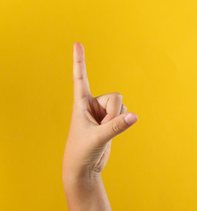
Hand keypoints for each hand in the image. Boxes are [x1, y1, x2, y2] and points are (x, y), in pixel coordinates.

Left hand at [62, 43, 137, 180]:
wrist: (83, 167)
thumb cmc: (81, 152)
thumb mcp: (98, 138)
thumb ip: (116, 126)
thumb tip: (134, 116)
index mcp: (80, 103)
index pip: (80, 78)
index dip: (79, 61)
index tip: (77, 43)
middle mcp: (91, 104)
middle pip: (115, 97)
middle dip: (113, 113)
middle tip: (101, 128)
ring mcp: (102, 111)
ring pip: (121, 106)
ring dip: (116, 120)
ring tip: (102, 132)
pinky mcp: (110, 120)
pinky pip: (124, 114)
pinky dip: (121, 123)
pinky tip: (108, 133)